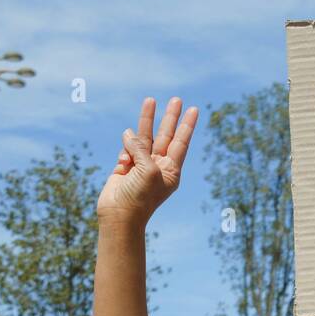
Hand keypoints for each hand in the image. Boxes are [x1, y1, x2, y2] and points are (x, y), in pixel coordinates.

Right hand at [96, 96, 198, 227]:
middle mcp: (158, 166)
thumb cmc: (140, 196)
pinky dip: (125, 151)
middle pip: (165, 135)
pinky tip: (124, 164)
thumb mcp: (147, 170)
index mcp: (171, 170)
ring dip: (146, 120)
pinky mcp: (125, 166)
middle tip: (177, 100)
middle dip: (170, 117)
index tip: (194, 110)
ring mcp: (141, 165)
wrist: (119, 215)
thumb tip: (129, 133)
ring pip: (144, 138)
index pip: (181, 142)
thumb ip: (141, 148)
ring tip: (150, 100)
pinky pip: (126, 149)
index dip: (187, 125)